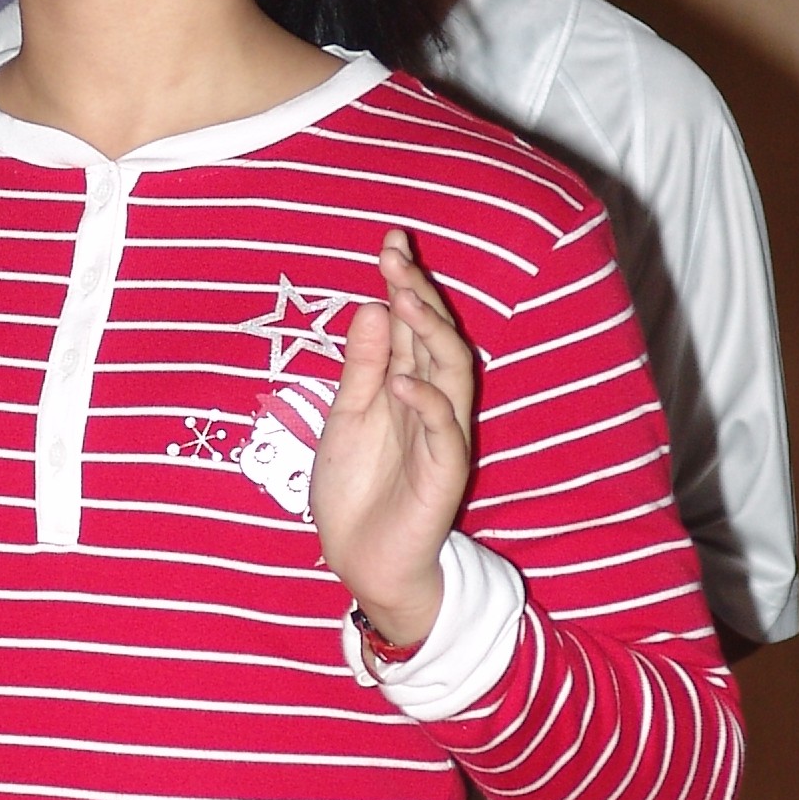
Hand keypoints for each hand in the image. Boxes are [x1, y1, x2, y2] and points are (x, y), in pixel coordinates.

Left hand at [311, 227, 475, 649]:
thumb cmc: (356, 490)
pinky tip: (401, 381)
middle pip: (438, 337)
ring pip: (451, 373)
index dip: (405, 282)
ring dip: (430, 334)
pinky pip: (445, 430)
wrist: (360, 560)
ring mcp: (442, 436)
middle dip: (419, 293)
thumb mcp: (347, 415)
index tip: (391, 239)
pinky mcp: (445, 472)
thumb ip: (362, 366)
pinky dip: (425, 403)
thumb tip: (372, 304)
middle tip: (396, 256)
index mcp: (408, 385)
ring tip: (404, 297)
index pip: (413, 324)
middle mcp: (432, 403)